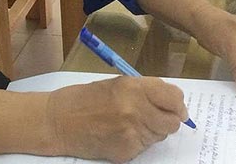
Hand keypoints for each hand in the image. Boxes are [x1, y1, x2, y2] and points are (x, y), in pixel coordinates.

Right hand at [46, 76, 187, 162]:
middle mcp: (135, 110)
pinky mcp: (126, 152)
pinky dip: (137, 142)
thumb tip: (167, 100)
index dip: (177, 103)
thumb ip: (142, 90)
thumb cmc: (82, 98)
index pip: (173, 97)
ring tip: (129, 123)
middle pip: (172, 121)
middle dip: (166, 119)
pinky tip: (119, 134)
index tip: (175, 107)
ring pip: (159, 136)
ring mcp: (132, 133)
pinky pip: (144, 147)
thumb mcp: (114, 84)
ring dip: (151, 130)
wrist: (57, 121)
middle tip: (154, 116)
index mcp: (133, 88)